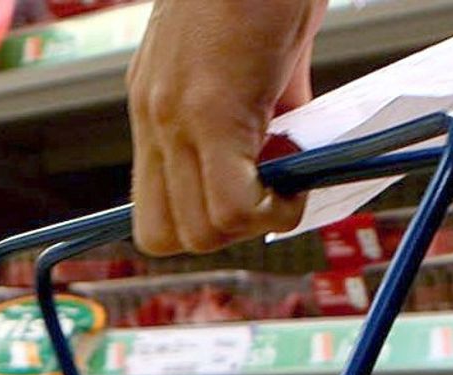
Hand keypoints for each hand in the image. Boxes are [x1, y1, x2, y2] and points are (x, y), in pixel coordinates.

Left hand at [127, 0, 326, 255]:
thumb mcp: (257, 60)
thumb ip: (266, 113)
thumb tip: (291, 158)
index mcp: (156, 104)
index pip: (152, 208)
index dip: (203, 223)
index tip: (249, 201)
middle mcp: (153, 116)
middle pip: (165, 235)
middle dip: (225, 234)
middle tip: (270, 199)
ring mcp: (174, 115)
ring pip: (201, 230)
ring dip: (255, 222)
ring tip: (290, 184)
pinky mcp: (209, 110)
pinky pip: (234, 203)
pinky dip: (275, 208)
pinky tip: (300, 177)